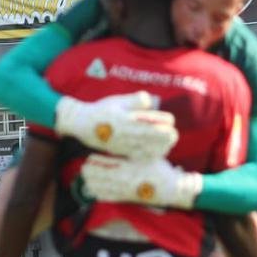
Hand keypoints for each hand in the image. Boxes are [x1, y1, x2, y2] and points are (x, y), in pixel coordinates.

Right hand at [55, 92, 177, 158]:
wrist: (82, 124)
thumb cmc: (102, 110)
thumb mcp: (118, 101)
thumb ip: (136, 100)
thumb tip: (150, 102)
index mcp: (127, 119)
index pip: (151, 122)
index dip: (163, 122)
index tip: (170, 122)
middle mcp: (127, 133)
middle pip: (152, 137)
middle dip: (165, 137)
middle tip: (173, 136)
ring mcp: (123, 144)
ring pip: (147, 148)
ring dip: (159, 147)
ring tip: (168, 146)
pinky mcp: (120, 151)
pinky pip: (137, 156)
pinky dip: (148, 155)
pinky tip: (155, 154)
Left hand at [81, 155, 202, 209]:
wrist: (169, 189)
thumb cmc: (159, 169)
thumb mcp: (149, 156)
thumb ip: (136, 148)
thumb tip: (124, 138)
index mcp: (130, 167)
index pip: (109, 165)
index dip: (98, 162)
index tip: (89, 158)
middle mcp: (125, 180)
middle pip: (103, 177)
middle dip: (92, 172)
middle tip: (83, 168)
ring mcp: (125, 190)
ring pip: (104, 188)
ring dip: (93, 183)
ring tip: (85, 178)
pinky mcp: (127, 198)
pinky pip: (110, 197)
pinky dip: (100, 194)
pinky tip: (93, 191)